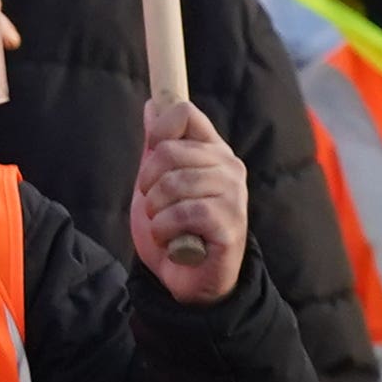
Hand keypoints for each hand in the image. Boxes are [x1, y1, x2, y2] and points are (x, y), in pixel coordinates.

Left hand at [130, 95, 249, 302]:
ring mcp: (234, 196)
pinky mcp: (230, 224)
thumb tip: (153, 104)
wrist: (183, 277)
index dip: (157, 130)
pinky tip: (172, 240)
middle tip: (155, 205)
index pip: (184, 113)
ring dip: (154, 211)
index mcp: (212, 151)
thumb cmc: (172, 226)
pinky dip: (163, 230)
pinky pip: (183, 213)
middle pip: (167, 150)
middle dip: (147, 182)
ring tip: (165, 225)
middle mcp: (229, 168)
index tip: (152, 154)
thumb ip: (158, 144)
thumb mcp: (156, 181)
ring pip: (173, 183)